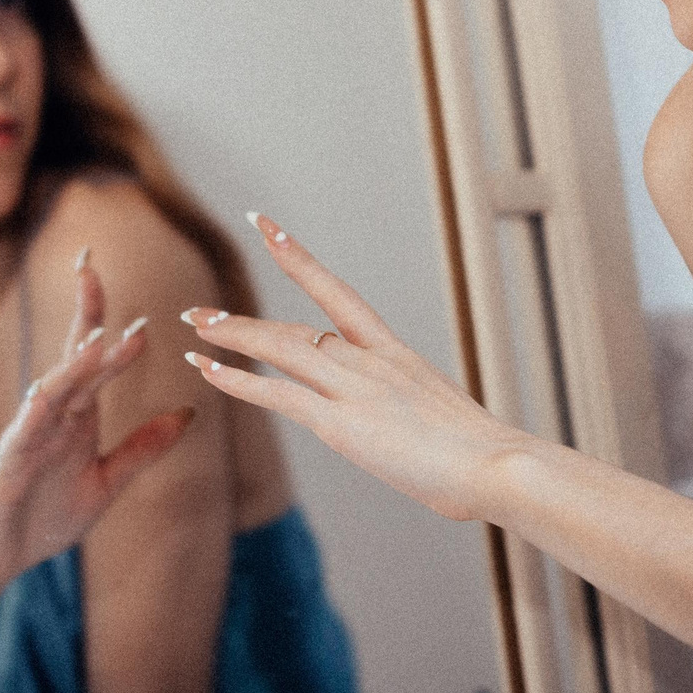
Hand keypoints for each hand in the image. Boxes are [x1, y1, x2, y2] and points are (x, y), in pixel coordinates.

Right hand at [0, 255, 193, 589]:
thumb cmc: (46, 518)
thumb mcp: (107, 482)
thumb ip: (143, 448)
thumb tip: (190, 413)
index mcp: (77, 417)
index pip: (91, 358)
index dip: (104, 320)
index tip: (125, 285)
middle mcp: (51, 417)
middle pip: (70, 357)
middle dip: (82, 314)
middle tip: (93, 269)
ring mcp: (27, 437)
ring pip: (52, 390)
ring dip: (74, 363)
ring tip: (100, 335)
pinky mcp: (7, 466)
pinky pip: (21, 435)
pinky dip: (33, 413)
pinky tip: (44, 393)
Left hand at [181, 215, 531, 521]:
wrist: (500, 464)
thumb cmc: (487, 457)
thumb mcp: (447, 423)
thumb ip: (419, 419)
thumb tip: (420, 436)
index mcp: (397, 354)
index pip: (337, 292)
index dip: (297, 259)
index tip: (265, 228)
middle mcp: (371, 360)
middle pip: (295, 325)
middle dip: (244, 319)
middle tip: (200, 311)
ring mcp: (357, 387)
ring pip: (280, 347)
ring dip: (232, 336)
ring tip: (192, 326)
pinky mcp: (344, 423)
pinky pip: (279, 393)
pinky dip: (237, 380)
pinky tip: (206, 370)